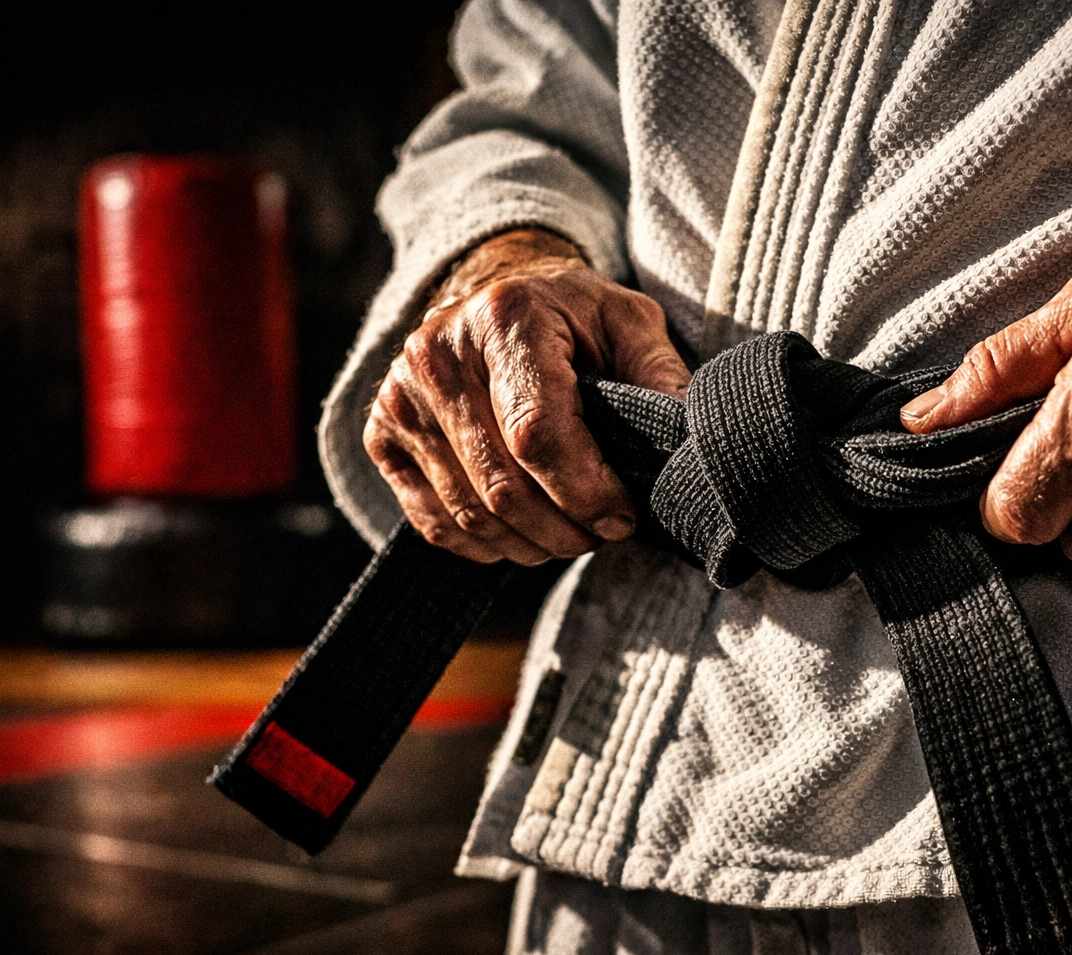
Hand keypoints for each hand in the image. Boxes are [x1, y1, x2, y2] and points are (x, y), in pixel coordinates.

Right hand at [364, 228, 691, 563]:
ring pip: (469, 512)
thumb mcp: (630, 322)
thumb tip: (689, 442)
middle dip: (564, 529)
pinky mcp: (382, 432)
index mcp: (505, 318)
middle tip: (602, 533)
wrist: (496, 292)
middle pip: (502, 486)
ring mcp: (400, 396)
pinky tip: (521, 536)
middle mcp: (438, 354)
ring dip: (529, 544)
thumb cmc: (572, 316)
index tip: (623, 515)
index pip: (537, 434)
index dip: (585, 492)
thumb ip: (661, 377)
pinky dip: (483, 546)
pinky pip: (432, 520)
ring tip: (570, 535)